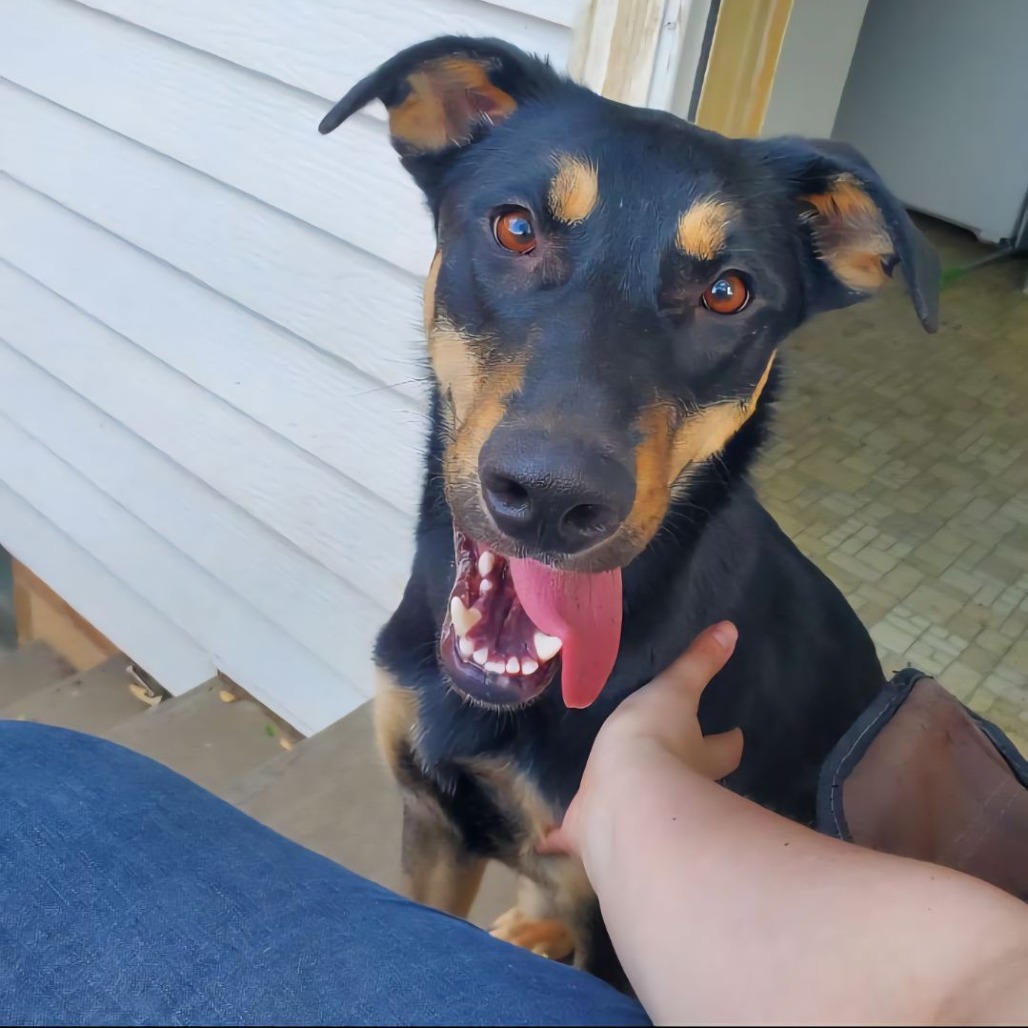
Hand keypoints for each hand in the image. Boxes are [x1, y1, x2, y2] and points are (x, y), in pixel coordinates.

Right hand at [542, 622, 743, 856]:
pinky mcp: (594, 834)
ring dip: (627, 810)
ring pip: (636, 815)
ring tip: (610, 799)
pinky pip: (578, 834)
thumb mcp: (674, 691)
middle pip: (688, 789)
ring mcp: (631, 818)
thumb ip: (698, 663)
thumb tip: (731, 629)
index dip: (727, 741)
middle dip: (683, 780)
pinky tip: (548, 840)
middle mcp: (672, 795)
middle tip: (674, 768)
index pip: (723, 749)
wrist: (621, 800)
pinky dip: (566, 836)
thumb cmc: (654, 740)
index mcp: (696, 759)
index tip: (733, 735)